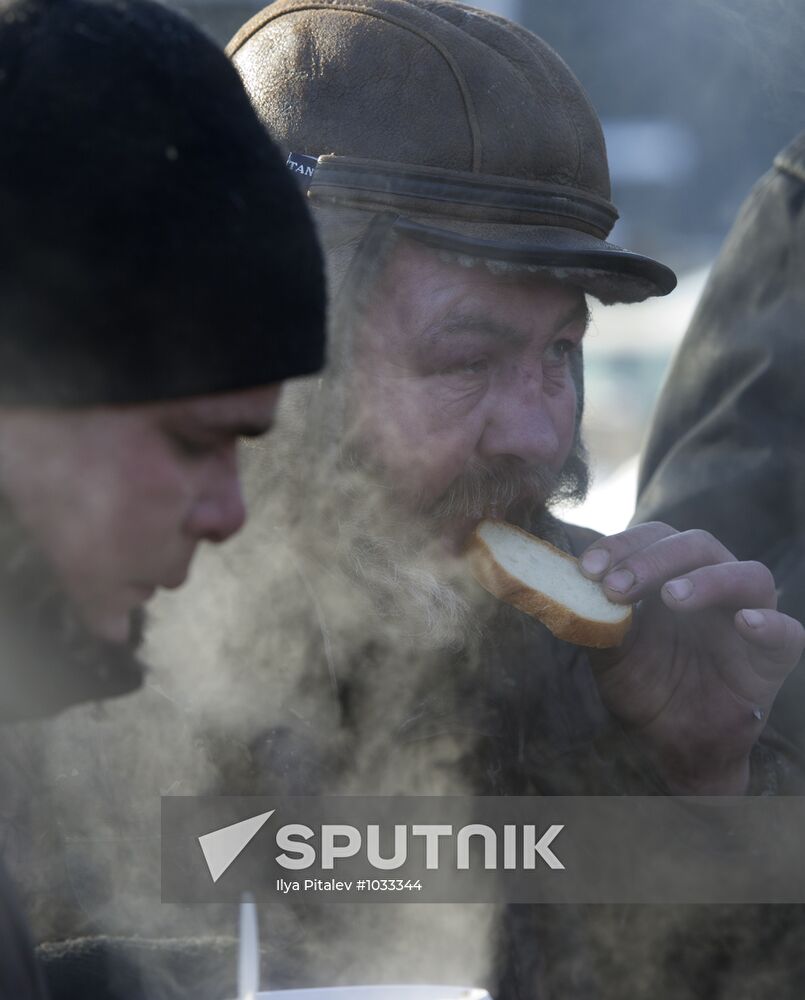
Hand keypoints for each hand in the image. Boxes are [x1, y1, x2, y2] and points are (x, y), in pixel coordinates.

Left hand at [579, 522, 804, 793]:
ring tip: (670, 598)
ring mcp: (748, 616)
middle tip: (616, 586)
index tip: (587, 568)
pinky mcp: (774, 656)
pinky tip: (744, 623)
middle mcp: (714, 585)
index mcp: (674, 574)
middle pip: (697, 545)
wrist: (674, 744)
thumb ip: (595, 618)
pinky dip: (769, 623)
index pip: (654, 537)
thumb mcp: (609, 652)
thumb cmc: (645, 687)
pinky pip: (788, 632)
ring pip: (747, 574)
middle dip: (652, 559)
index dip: (622, 545)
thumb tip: (564, 586)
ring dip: (707, 579)